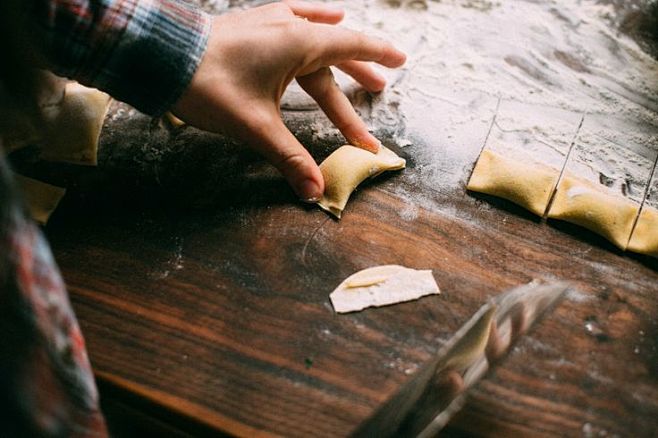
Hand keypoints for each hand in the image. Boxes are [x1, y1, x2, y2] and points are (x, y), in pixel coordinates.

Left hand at [172, 1, 405, 200]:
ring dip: (338, 63)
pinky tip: (323, 15)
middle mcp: (290, 27)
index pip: (351, 45)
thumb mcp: (256, 127)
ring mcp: (271, 22)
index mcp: (298, 43)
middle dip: (360, 74)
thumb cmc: (209, 87)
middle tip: (383, 89)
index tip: (403, 60)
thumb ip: (290, 158)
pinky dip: (314, 23)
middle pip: (336, 53)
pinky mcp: (255, 25)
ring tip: (361, 75)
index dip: (379, 54)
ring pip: (316, 44)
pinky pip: (295, 20)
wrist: (161, 58)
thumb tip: (315, 193)